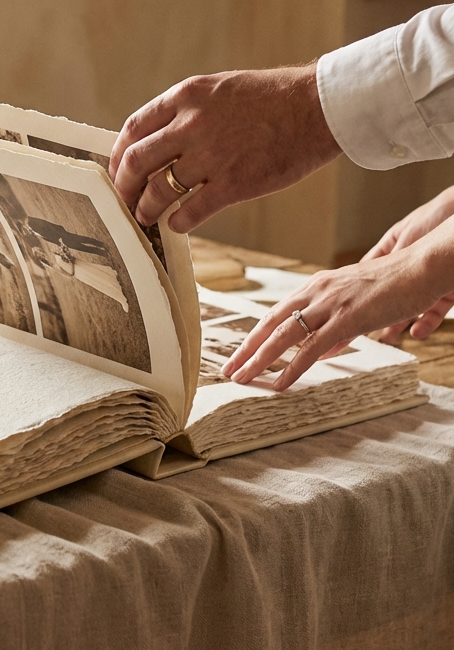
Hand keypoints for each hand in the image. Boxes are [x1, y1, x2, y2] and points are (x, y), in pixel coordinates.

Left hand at [108, 65, 340, 231]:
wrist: (320, 106)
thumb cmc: (272, 98)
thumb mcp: (219, 90)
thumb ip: (187, 112)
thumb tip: (157, 142)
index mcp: (186, 97)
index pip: (133, 129)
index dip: (118, 155)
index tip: (118, 170)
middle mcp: (192, 125)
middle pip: (135, 161)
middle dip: (123, 185)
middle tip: (123, 199)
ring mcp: (211, 156)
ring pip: (158, 190)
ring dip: (145, 208)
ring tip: (145, 216)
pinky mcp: (234, 184)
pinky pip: (191, 211)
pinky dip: (177, 222)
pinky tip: (176, 224)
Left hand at [222, 218, 453, 388]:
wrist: (421, 266)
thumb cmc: (394, 284)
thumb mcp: (356, 302)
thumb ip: (336, 325)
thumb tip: (323, 350)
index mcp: (315, 286)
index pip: (275, 314)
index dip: (254, 335)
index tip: (239, 353)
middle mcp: (315, 292)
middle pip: (269, 324)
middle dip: (246, 350)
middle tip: (228, 370)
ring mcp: (329, 304)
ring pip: (283, 336)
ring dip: (259, 360)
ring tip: (242, 379)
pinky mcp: (347, 318)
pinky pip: (313, 347)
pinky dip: (293, 367)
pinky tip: (280, 382)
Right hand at [362, 185, 453, 341]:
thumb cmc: (437, 216)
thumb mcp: (404, 239)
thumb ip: (386, 260)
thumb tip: (363, 274)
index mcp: (392, 249)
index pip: (367, 273)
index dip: (354, 290)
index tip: (344, 305)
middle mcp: (409, 266)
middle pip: (387, 294)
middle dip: (375, 312)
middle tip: (363, 327)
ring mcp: (430, 278)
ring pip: (410, 306)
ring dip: (398, 321)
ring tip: (389, 335)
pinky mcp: (450, 289)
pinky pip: (436, 310)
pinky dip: (426, 322)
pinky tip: (417, 331)